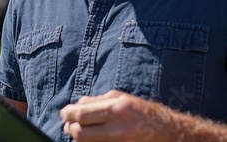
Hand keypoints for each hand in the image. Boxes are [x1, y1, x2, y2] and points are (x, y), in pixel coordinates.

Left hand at [60, 90, 176, 141]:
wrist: (173, 134)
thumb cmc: (144, 113)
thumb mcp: (122, 99)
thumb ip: (98, 100)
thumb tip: (77, 103)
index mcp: (117, 109)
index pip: (81, 114)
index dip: (68, 115)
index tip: (64, 114)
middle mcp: (118, 129)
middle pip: (80, 132)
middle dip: (70, 128)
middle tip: (68, 125)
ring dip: (79, 137)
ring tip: (78, 131)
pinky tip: (92, 139)